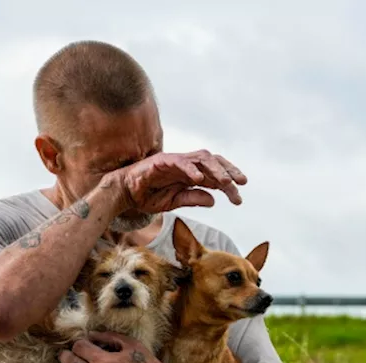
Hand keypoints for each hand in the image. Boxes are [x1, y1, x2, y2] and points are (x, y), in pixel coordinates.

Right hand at [104, 150, 246, 214]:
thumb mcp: (174, 202)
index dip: (229, 185)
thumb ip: (192, 199)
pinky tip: (200, 178)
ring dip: (215, 169)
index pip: (215, 176)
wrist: (124, 193)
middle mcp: (186, 165)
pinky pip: (179, 161)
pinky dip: (191, 168)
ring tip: (226, 182)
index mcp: (190, 175)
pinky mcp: (161, 160)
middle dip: (229, 171)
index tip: (239, 198)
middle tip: (241, 184)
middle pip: (214, 162)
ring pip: (201, 157)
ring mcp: (175, 161)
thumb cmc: (148, 196)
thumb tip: (214, 201)